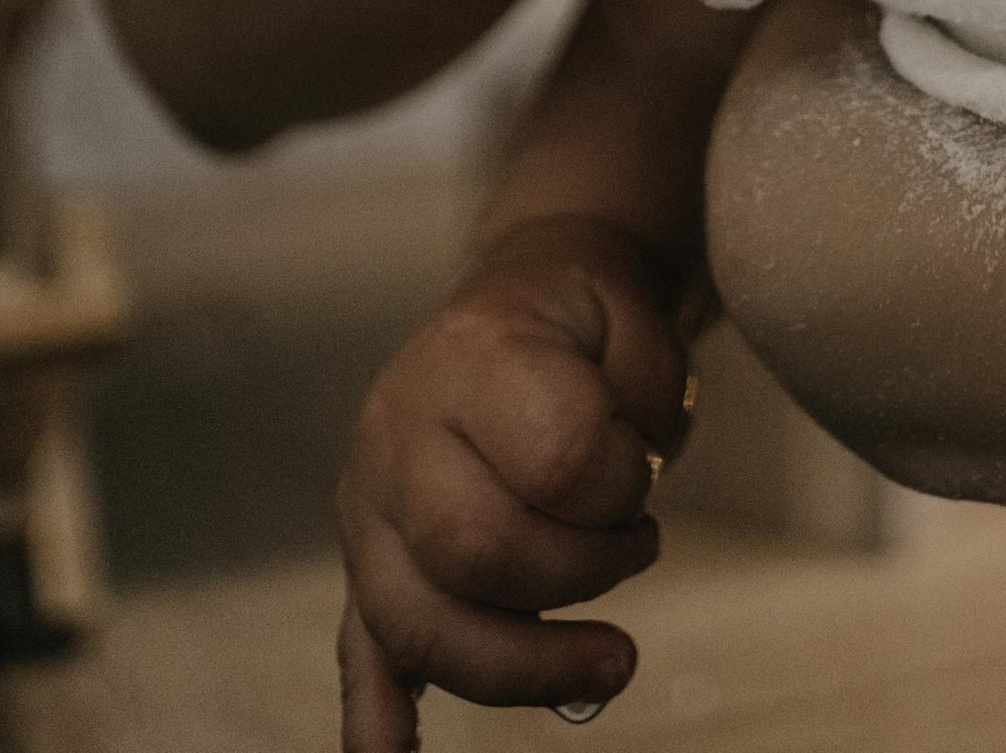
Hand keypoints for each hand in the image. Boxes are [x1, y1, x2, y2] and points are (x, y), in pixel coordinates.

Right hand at [335, 220, 691, 750]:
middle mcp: (399, 432)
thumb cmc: (586, 321)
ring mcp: (370, 505)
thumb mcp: (635, 318)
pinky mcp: (365, 561)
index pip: (555, 457)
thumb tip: (630, 484)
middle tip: (641, 548)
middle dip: (580, 575)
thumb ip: (646, 392)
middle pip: (477, 551)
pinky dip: (376, 719)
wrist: (520, 296)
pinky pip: (359, 650)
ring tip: (611, 663)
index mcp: (474, 355)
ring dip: (523, 664)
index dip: (622, 484)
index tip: (646, 472)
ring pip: (419, 622)